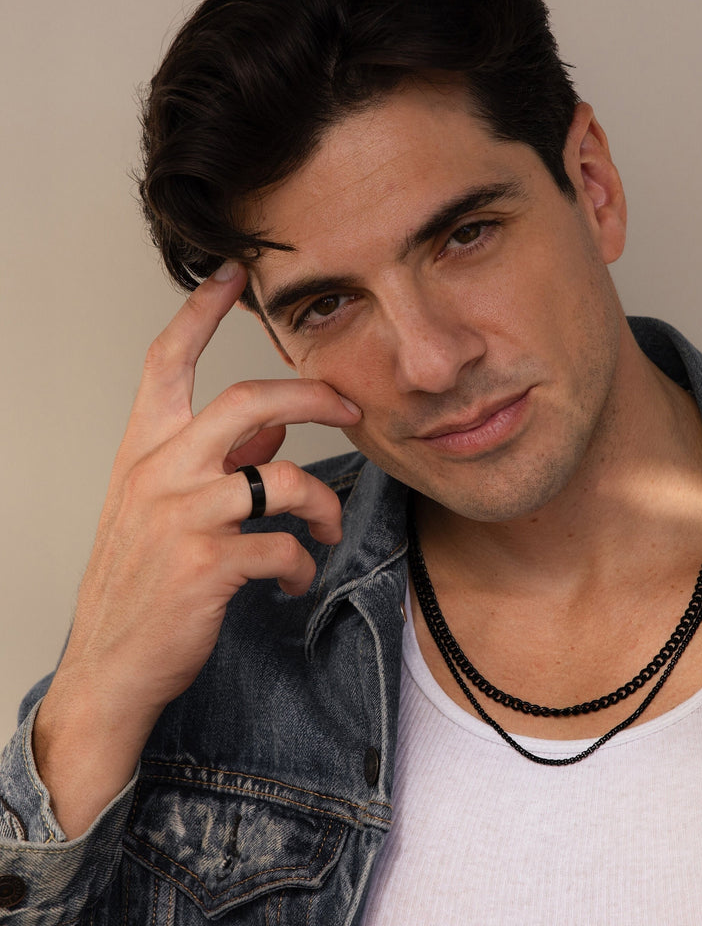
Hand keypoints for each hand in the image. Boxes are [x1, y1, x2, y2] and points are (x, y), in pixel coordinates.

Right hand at [33, 262, 360, 837]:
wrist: (111, 664)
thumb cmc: (140, 580)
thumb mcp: (163, 507)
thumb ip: (217, 461)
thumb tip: (272, 431)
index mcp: (144, 450)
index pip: (166, 362)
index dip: (200, 312)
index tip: (233, 273)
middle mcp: (159, 471)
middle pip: (248, 400)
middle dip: (313, 396)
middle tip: (352, 408)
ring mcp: (182, 516)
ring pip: (284, 477)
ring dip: (322, 503)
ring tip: (325, 527)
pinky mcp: (207, 565)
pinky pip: (284, 546)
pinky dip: (302, 564)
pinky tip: (294, 579)